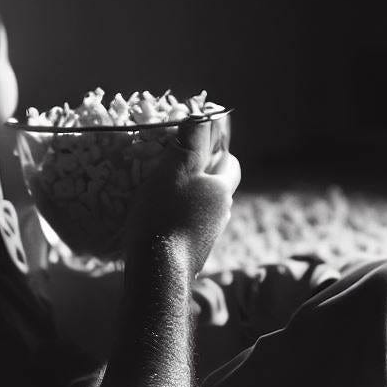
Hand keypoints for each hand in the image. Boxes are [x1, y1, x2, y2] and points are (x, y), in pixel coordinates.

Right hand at [123, 116, 240, 278]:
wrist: (157, 273)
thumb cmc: (165, 215)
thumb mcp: (175, 170)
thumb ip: (191, 142)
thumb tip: (203, 114)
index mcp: (221, 189)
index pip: (230, 162)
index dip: (218, 149)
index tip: (199, 141)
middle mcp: (221, 213)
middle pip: (217, 185)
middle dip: (202, 173)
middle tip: (176, 164)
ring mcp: (208, 235)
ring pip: (203, 206)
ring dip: (188, 196)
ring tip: (163, 189)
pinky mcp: (192, 252)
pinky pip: (189, 225)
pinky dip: (178, 216)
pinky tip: (159, 218)